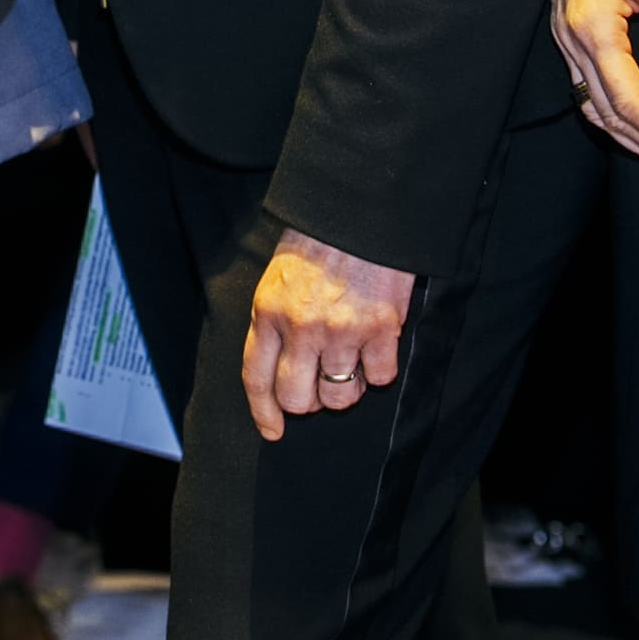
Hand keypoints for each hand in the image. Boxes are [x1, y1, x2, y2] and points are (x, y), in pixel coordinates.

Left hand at [240, 232, 416, 441]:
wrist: (360, 210)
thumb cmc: (319, 243)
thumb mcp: (278, 279)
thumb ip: (274, 323)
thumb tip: (279, 370)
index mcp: (268, 313)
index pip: (257, 379)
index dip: (264, 412)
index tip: (273, 429)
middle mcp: (300, 328)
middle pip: (297, 398)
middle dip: (309, 402)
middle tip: (321, 385)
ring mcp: (341, 330)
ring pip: (339, 396)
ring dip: (347, 389)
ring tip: (352, 363)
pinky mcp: (380, 328)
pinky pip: (380, 377)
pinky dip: (381, 370)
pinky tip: (379, 347)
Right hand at [553, 0, 638, 177]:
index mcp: (593, 27)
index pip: (632, 102)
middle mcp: (572, 41)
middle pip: (612, 116)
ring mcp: (565, 40)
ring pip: (595, 110)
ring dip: (633, 139)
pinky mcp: (568, 35)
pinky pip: (587, 91)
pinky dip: (615, 117)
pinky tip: (638, 125)